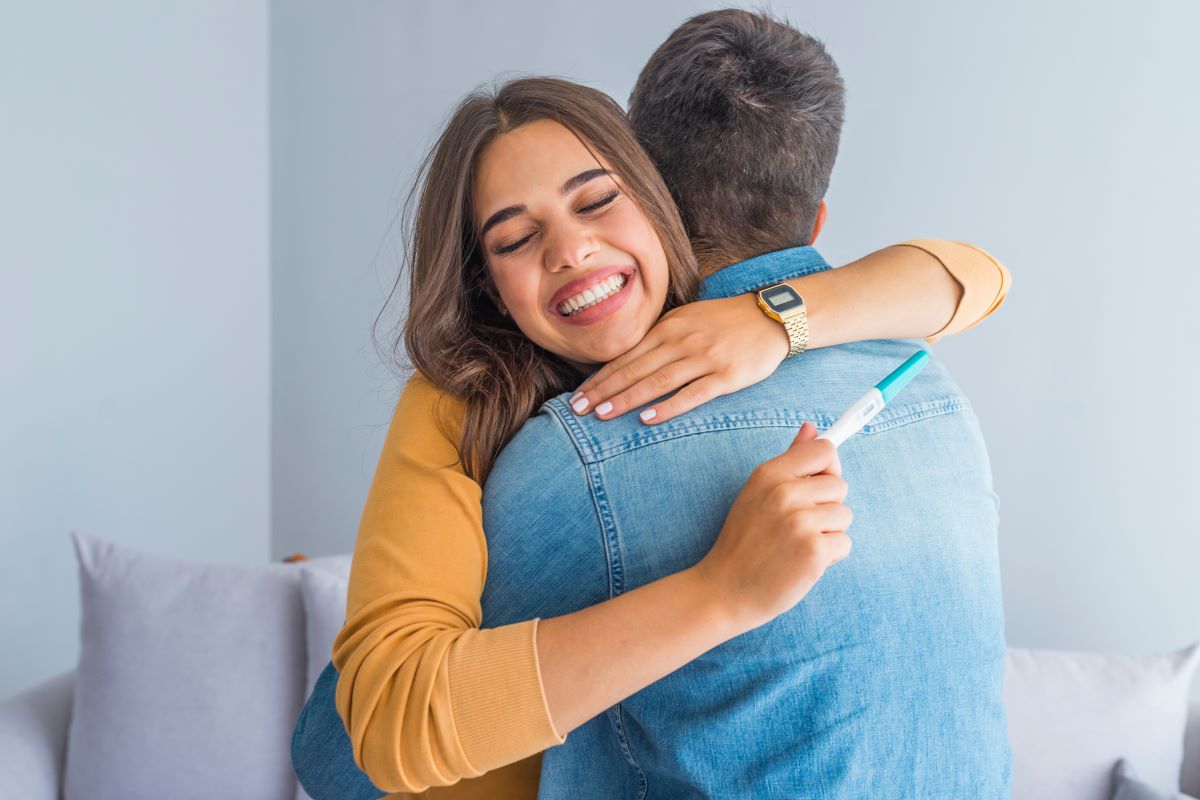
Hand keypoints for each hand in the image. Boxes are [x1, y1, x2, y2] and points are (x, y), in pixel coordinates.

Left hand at [569, 293, 789, 423]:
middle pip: (635, 369)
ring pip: (657, 381)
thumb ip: (660, 337)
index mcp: (670, 327)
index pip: (628, 356)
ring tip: (602, 416)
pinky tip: (647, 419)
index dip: (601, 377)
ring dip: (627, 399)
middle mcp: (682, 340)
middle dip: (604, 390)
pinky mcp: (727, 375)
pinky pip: (692, 394)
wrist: (772, 317)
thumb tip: (627, 360)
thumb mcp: (688, 319)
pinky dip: (668, 407)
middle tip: (578, 410)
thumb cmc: (725, 321)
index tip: (578, 395)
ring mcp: (704, 358)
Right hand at [690, 422, 852, 631]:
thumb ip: (790, 459)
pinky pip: (844, 544)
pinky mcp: (814, 551)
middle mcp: (785, 492)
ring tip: (796, 546)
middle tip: (796, 527)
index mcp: (770, 473)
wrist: (724, 589)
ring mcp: (800, 522)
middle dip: (826, 508)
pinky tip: (802, 563)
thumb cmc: (744, 541)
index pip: (824, 450)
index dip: (827, 469)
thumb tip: (812, 427)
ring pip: (844, 516)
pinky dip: (829, 557)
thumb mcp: (758, 492)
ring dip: (828, 534)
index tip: (818, 487)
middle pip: (840, 486)